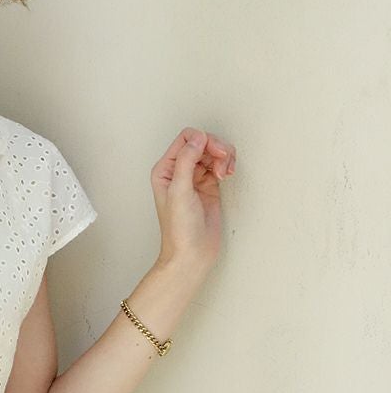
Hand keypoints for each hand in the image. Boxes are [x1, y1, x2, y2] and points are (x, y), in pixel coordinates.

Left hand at [151, 127, 235, 275]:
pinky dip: (227, 165)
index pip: (185, 139)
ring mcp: (194, 178)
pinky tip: (227, 174)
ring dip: (224, 157)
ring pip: (213, 152)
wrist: (192, 253)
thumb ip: (186, 162)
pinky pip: (220, 164)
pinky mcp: (209, 186)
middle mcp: (178, 171)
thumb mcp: (180, 191)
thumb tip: (197, 138)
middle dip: (216, 148)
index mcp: (165, 170)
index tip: (215, 153)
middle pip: (201, 143)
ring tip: (226, 172)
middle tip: (224, 162)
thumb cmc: (179, 229)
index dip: (202, 140)